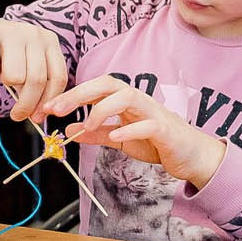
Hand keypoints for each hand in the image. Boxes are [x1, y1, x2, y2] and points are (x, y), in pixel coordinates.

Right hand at [0, 12, 70, 120]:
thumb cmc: (4, 55)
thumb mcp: (26, 66)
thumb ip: (36, 87)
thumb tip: (39, 117)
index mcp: (49, 42)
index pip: (58, 77)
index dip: (48, 101)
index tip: (38, 117)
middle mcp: (34, 34)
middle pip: (37, 80)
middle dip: (26, 104)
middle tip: (17, 115)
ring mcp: (11, 31)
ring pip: (14, 76)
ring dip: (5, 82)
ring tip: (1, 72)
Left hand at [46, 75, 225, 188]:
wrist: (192, 156)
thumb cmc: (159, 143)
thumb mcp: (121, 139)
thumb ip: (98, 133)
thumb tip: (71, 130)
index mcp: (127, 102)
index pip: (97, 89)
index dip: (72, 95)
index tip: (49, 107)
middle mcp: (139, 102)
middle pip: (109, 84)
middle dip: (80, 94)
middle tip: (57, 109)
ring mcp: (154, 113)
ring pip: (128, 97)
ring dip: (103, 109)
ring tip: (87, 126)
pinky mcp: (166, 130)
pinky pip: (147, 124)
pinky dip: (129, 129)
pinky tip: (115, 136)